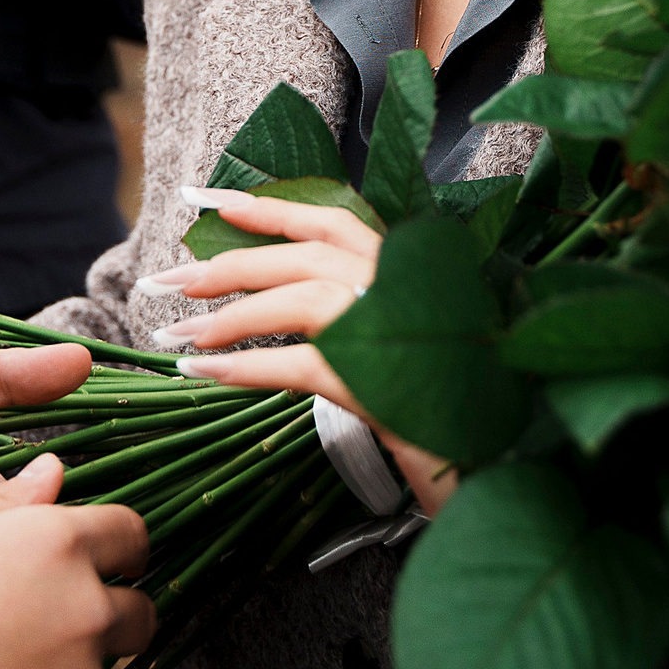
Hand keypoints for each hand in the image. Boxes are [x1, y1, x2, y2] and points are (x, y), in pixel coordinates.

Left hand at [138, 187, 458, 514]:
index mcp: (410, 273)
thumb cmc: (445, 412)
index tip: (206, 200)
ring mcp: (404, 331)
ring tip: (180, 338)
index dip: (266, 207)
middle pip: (305, 254)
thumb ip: (351, 316)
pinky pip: (300, 364)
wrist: (502, 469)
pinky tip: (205, 375)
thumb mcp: (396, 349)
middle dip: (228, 264)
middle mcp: (410, 289)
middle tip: (167, 283)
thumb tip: (275, 303)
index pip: (330, 218)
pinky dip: (246, 368)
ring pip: (301, 300)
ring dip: (232, 317)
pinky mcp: (389, 382)